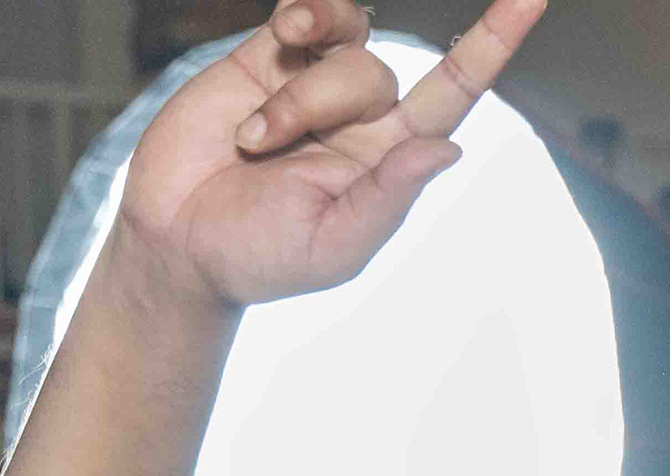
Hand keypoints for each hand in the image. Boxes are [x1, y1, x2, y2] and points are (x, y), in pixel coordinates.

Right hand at [112, 0, 546, 313]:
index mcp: (390, 160)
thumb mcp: (334, 245)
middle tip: (262, 151)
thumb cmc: (258, 257)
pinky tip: (287, 34)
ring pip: (342, 39)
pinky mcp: (263, 57)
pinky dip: (301, 16)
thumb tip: (450, 146)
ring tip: (253, 133)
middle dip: (320, 104)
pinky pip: (304, 13)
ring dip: (299, 84)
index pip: (457, 90)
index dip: (494, 42)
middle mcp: (360, 116)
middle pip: (377, 71)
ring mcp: (312, 81)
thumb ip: (389, 196)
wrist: (175, 242)